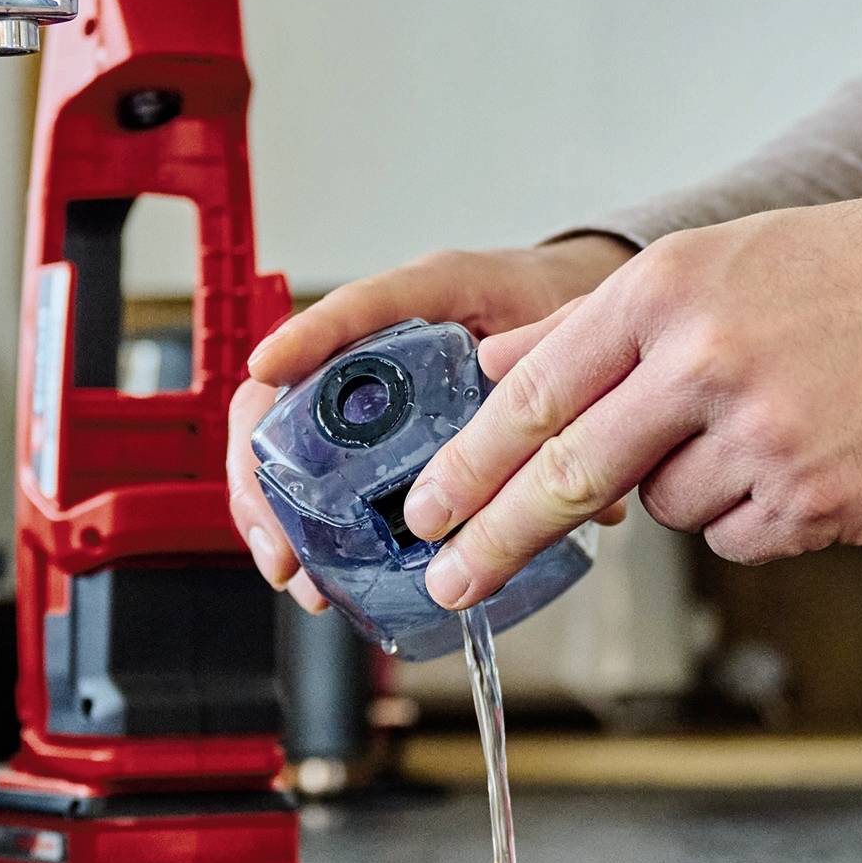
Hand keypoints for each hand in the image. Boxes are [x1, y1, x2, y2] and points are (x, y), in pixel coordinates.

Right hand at [226, 235, 636, 610]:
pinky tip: (310, 564)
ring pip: (281, 429)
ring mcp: (356, 373)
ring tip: (290, 570)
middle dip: (263, 467)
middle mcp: (375, 331)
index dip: (308, 335)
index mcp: (430, 292)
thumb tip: (598, 497)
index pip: (360, 305)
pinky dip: (298, 513)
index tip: (269, 366)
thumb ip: (573, 405)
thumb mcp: (563, 339)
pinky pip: (307, 458)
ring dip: (271, 505)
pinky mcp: (357, 414)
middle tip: (283, 542)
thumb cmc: (545, 303)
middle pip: (286, 387)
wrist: (549, 294)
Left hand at [399, 197, 861, 607]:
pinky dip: (742, 512)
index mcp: (667, 295)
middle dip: (497, 535)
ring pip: (662, 508)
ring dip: (677, 487)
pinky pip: (731, 536)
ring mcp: (764, 441)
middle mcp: (706, 365)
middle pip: (569, 475)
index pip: (537, 394)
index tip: (426, 504)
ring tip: (750, 426)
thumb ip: (590, 324)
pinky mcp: (814, 506)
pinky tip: (792, 457)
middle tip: (448, 579)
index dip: (471, 461)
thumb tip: (492, 366)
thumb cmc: (840, 279)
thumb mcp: (706, 266)